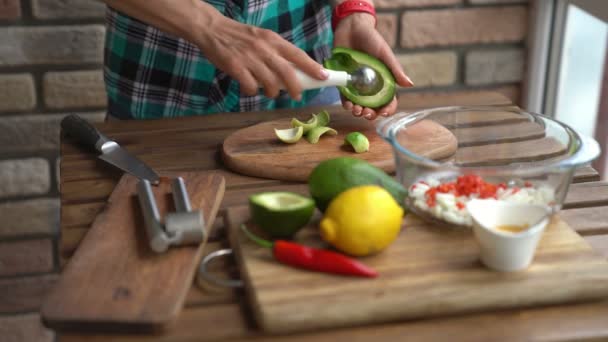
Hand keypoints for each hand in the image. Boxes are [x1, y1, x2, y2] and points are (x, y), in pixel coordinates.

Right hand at [193, 15, 327, 100]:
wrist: (213, 30)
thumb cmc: (240, 37)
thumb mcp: (262, 38)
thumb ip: (276, 52)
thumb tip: (294, 71)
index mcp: (273, 40)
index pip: (297, 54)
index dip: (312, 67)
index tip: (323, 76)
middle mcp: (264, 48)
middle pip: (287, 72)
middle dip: (295, 87)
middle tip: (297, 96)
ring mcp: (250, 58)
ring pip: (270, 83)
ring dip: (273, 92)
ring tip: (270, 92)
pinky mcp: (236, 67)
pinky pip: (251, 86)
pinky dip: (252, 91)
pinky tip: (249, 88)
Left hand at [333, 13, 413, 119]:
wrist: (352, 28)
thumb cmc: (372, 39)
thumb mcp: (385, 54)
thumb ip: (395, 70)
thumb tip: (409, 84)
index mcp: (383, 81)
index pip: (388, 100)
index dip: (388, 109)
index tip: (384, 113)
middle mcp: (370, 86)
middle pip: (372, 106)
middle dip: (371, 114)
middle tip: (367, 113)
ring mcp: (356, 85)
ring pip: (358, 104)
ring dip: (358, 111)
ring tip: (356, 110)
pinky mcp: (343, 81)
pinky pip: (344, 97)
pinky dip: (346, 103)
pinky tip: (348, 105)